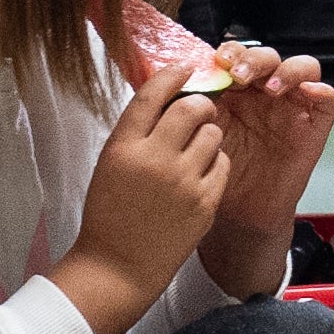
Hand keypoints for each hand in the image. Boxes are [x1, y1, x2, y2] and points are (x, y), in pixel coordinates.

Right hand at [69, 77, 239, 305]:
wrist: (118, 266)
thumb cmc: (110, 214)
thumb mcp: (111, 164)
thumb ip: (136, 133)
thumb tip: (166, 98)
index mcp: (124, 147)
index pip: (152, 95)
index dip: (171, 75)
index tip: (184, 68)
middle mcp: (154, 160)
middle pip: (192, 108)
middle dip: (200, 104)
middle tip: (199, 111)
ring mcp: (183, 182)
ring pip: (214, 134)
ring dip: (208, 134)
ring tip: (196, 149)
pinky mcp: (205, 202)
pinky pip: (223, 163)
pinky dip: (215, 163)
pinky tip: (201, 173)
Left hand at [201, 46, 333, 285]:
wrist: (234, 216)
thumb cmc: (213, 175)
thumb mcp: (195, 134)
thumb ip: (189, 105)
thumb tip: (170, 74)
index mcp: (234, 91)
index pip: (238, 55)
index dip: (229, 52)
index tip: (213, 62)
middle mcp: (263, 95)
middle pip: (268, 57)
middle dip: (253, 58)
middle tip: (237, 73)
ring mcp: (290, 109)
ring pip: (302, 68)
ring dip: (287, 70)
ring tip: (270, 86)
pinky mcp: (312, 128)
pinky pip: (327, 102)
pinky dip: (321, 91)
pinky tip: (306, 94)